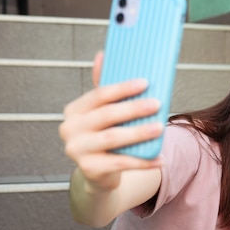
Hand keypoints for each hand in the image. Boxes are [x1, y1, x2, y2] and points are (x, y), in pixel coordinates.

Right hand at [58, 51, 163, 190]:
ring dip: (139, 133)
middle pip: (106, 115)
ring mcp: (77, 150)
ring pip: (113, 138)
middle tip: (157, 103)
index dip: (122, 88)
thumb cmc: (104, 138)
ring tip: (160, 128)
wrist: (98, 174)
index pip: (99, 95)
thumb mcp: (102, 113)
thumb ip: (103, 88)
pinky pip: (121, 163)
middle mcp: (70, 129)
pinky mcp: (89, 169)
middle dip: (133, 108)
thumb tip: (102, 54)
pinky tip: (160, 158)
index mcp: (74, 111)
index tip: (145, 82)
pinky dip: (143, 161)